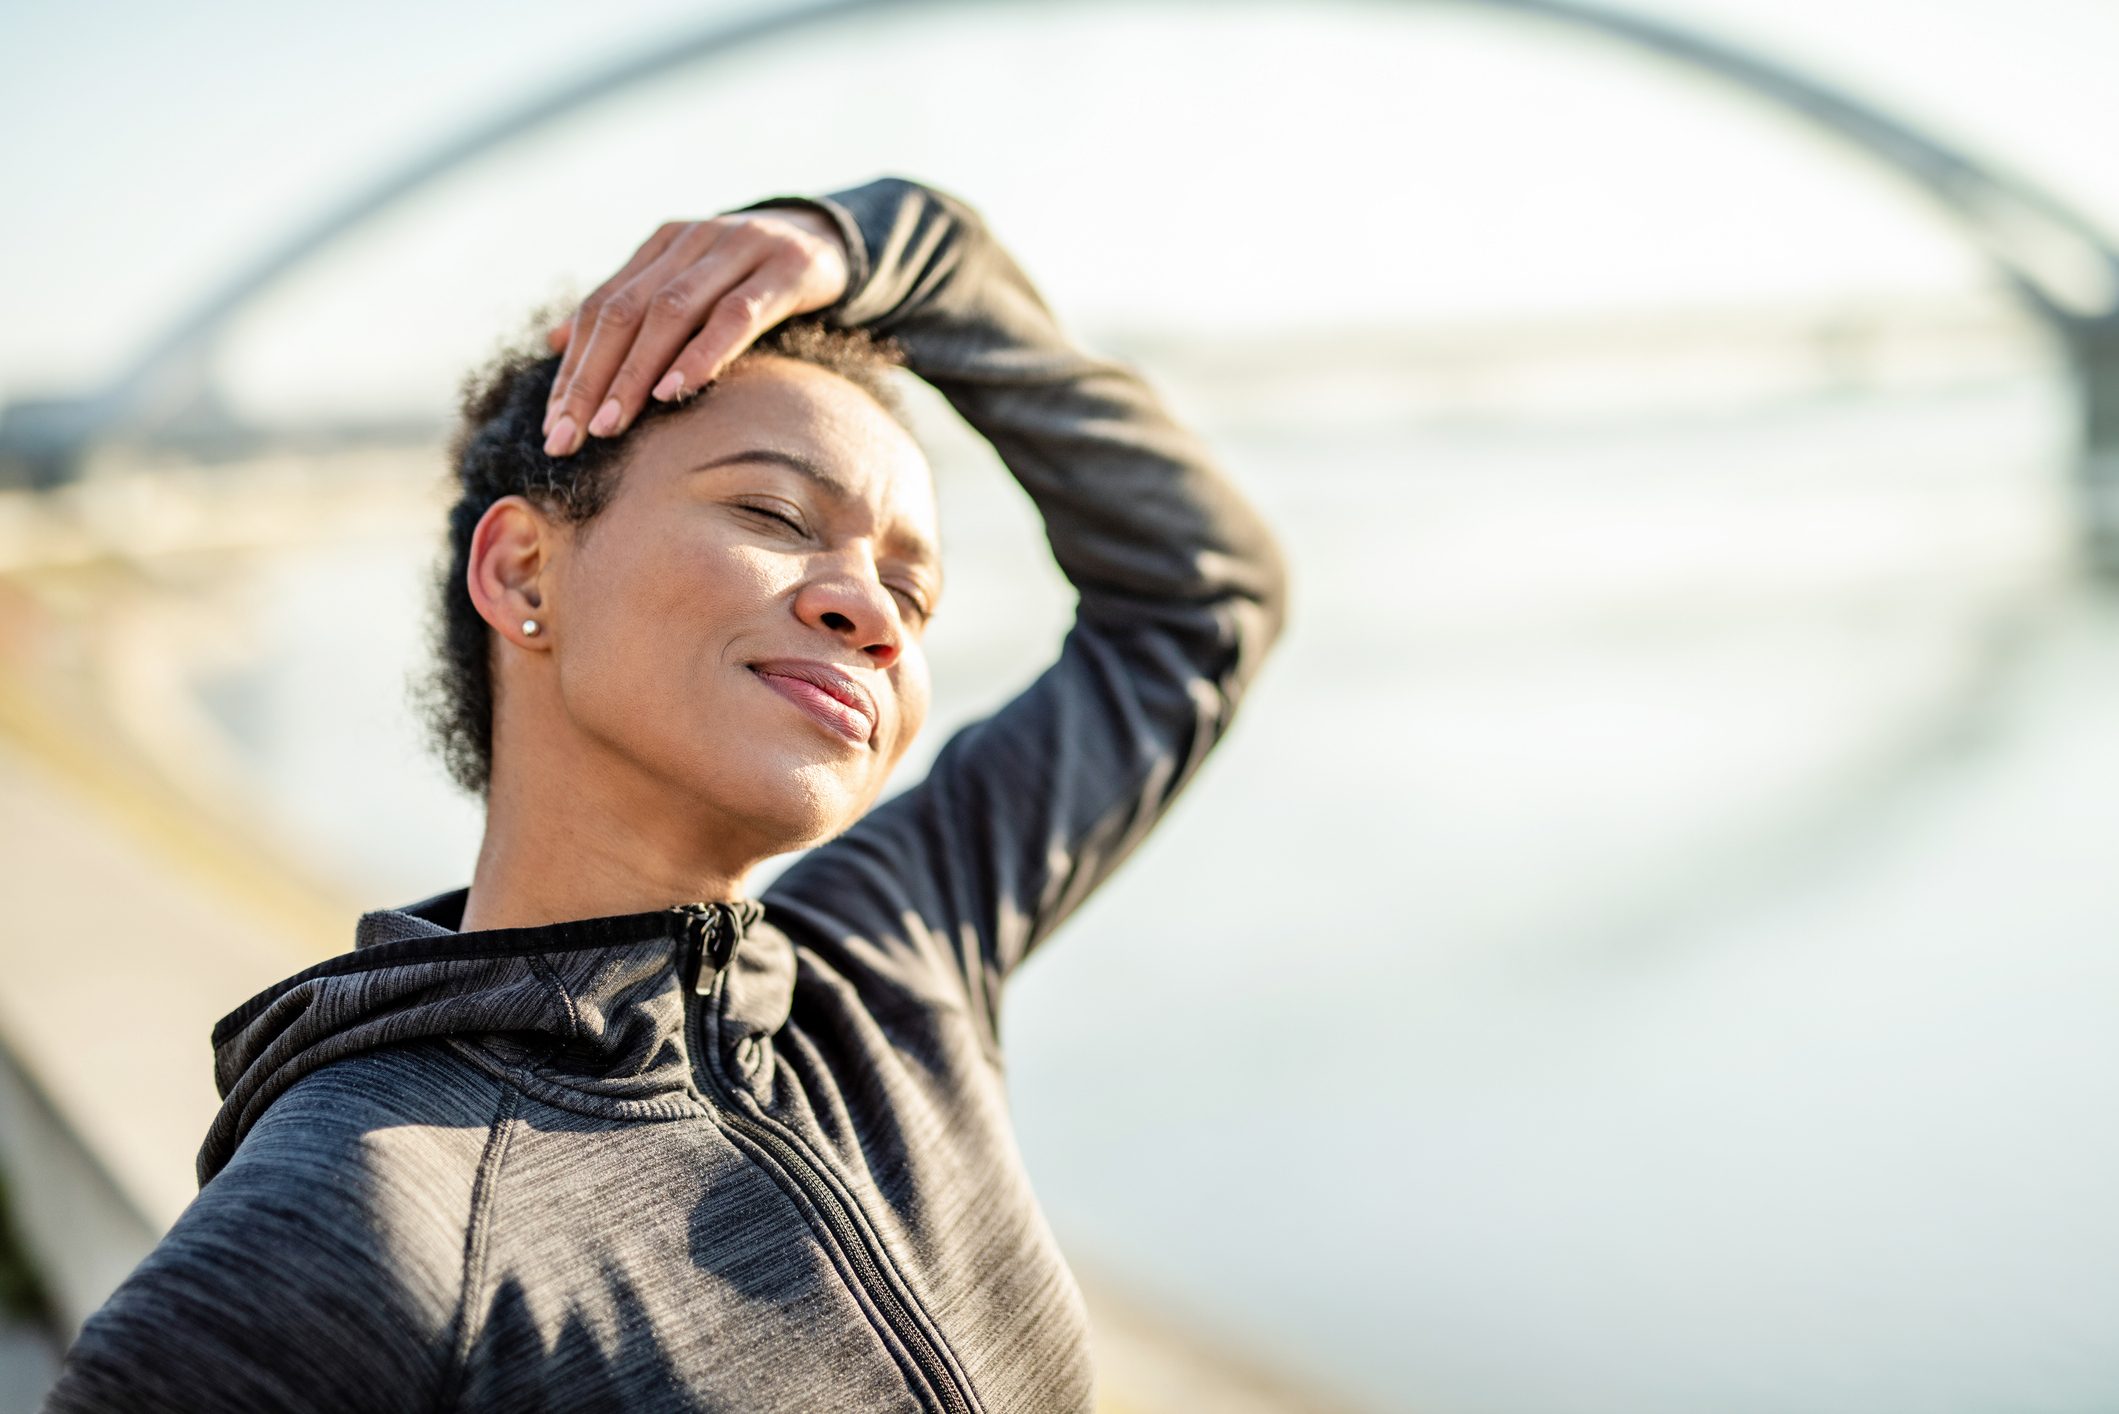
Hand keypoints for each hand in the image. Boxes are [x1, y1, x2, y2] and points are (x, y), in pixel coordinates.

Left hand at [541, 205, 849, 455]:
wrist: (830, 242)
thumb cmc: (751, 278)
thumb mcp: (687, 286)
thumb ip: (627, 308)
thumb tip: (555, 343)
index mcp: (661, 245)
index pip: (600, 308)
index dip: (572, 367)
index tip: (552, 426)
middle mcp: (690, 241)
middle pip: (624, 312)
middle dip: (590, 378)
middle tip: (568, 436)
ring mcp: (737, 250)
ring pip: (670, 312)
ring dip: (635, 373)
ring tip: (612, 425)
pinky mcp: (784, 269)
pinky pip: (735, 315)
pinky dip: (701, 353)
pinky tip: (675, 390)